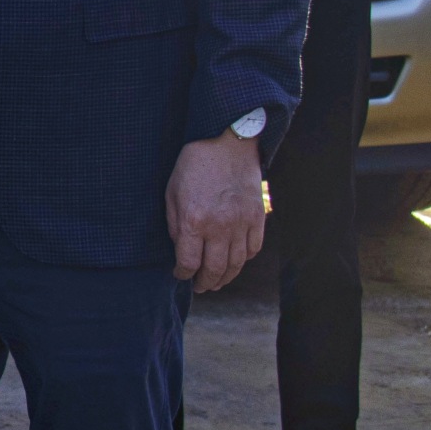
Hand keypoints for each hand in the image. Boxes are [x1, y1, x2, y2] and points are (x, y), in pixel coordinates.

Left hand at [166, 130, 265, 291]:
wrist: (227, 142)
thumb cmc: (194, 165)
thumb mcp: (172, 192)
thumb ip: (176, 224)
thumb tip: (181, 248)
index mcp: (194, 221)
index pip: (189, 263)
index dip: (183, 274)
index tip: (180, 275)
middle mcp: (220, 227)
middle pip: (215, 269)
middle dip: (205, 283)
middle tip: (200, 287)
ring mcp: (242, 224)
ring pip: (237, 264)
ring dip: (226, 277)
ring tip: (217, 281)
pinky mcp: (258, 218)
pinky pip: (254, 249)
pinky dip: (245, 260)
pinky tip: (235, 262)